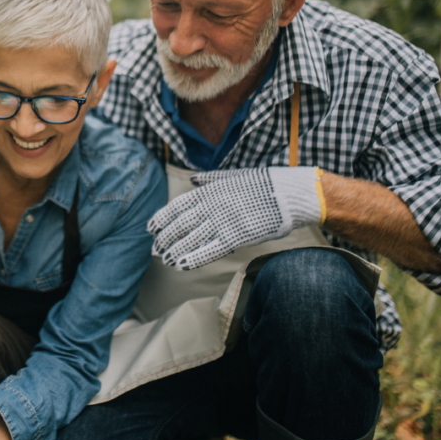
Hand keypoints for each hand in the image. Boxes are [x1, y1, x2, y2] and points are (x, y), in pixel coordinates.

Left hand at [148, 167, 323, 269]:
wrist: (289, 194)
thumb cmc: (263, 184)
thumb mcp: (232, 175)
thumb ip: (210, 179)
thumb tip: (192, 179)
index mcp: (209, 191)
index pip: (178, 206)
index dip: (162, 218)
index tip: (151, 228)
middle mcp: (212, 205)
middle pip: (180, 224)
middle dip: (165, 238)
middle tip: (154, 249)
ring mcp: (223, 221)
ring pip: (191, 238)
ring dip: (175, 250)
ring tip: (164, 259)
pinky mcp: (236, 236)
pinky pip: (210, 249)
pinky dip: (194, 257)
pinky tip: (181, 264)